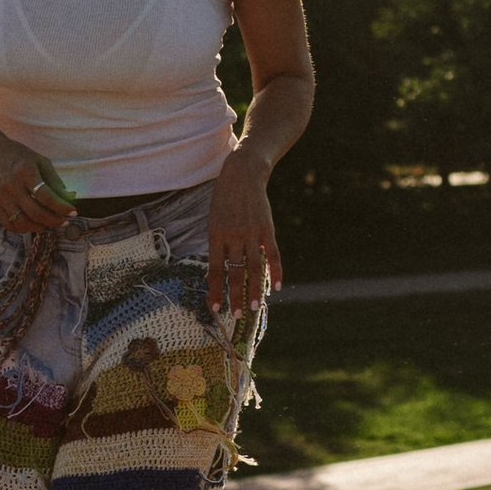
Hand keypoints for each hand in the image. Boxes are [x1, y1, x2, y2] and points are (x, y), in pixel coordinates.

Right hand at [0, 141, 75, 235]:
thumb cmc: (17, 156)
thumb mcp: (39, 161)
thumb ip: (54, 180)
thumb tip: (68, 198)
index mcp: (25, 172)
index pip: (46, 196)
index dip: (61, 207)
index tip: (73, 212)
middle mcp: (11, 186)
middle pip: (35, 212)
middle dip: (54, 221)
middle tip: (65, 222)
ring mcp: (0, 197)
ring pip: (23, 222)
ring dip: (41, 227)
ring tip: (50, 224)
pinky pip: (10, 224)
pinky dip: (24, 228)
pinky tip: (34, 224)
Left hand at [208, 146, 280, 320]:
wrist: (242, 174)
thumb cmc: (224, 200)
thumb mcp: (213, 221)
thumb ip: (216, 246)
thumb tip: (215, 273)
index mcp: (216, 236)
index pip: (214, 269)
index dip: (215, 289)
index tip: (215, 307)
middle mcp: (233, 237)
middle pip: (235, 272)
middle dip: (235, 295)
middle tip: (236, 314)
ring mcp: (251, 233)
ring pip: (254, 267)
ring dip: (254, 289)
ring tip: (254, 307)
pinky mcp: (267, 229)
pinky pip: (272, 255)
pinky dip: (276, 271)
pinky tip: (277, 287)